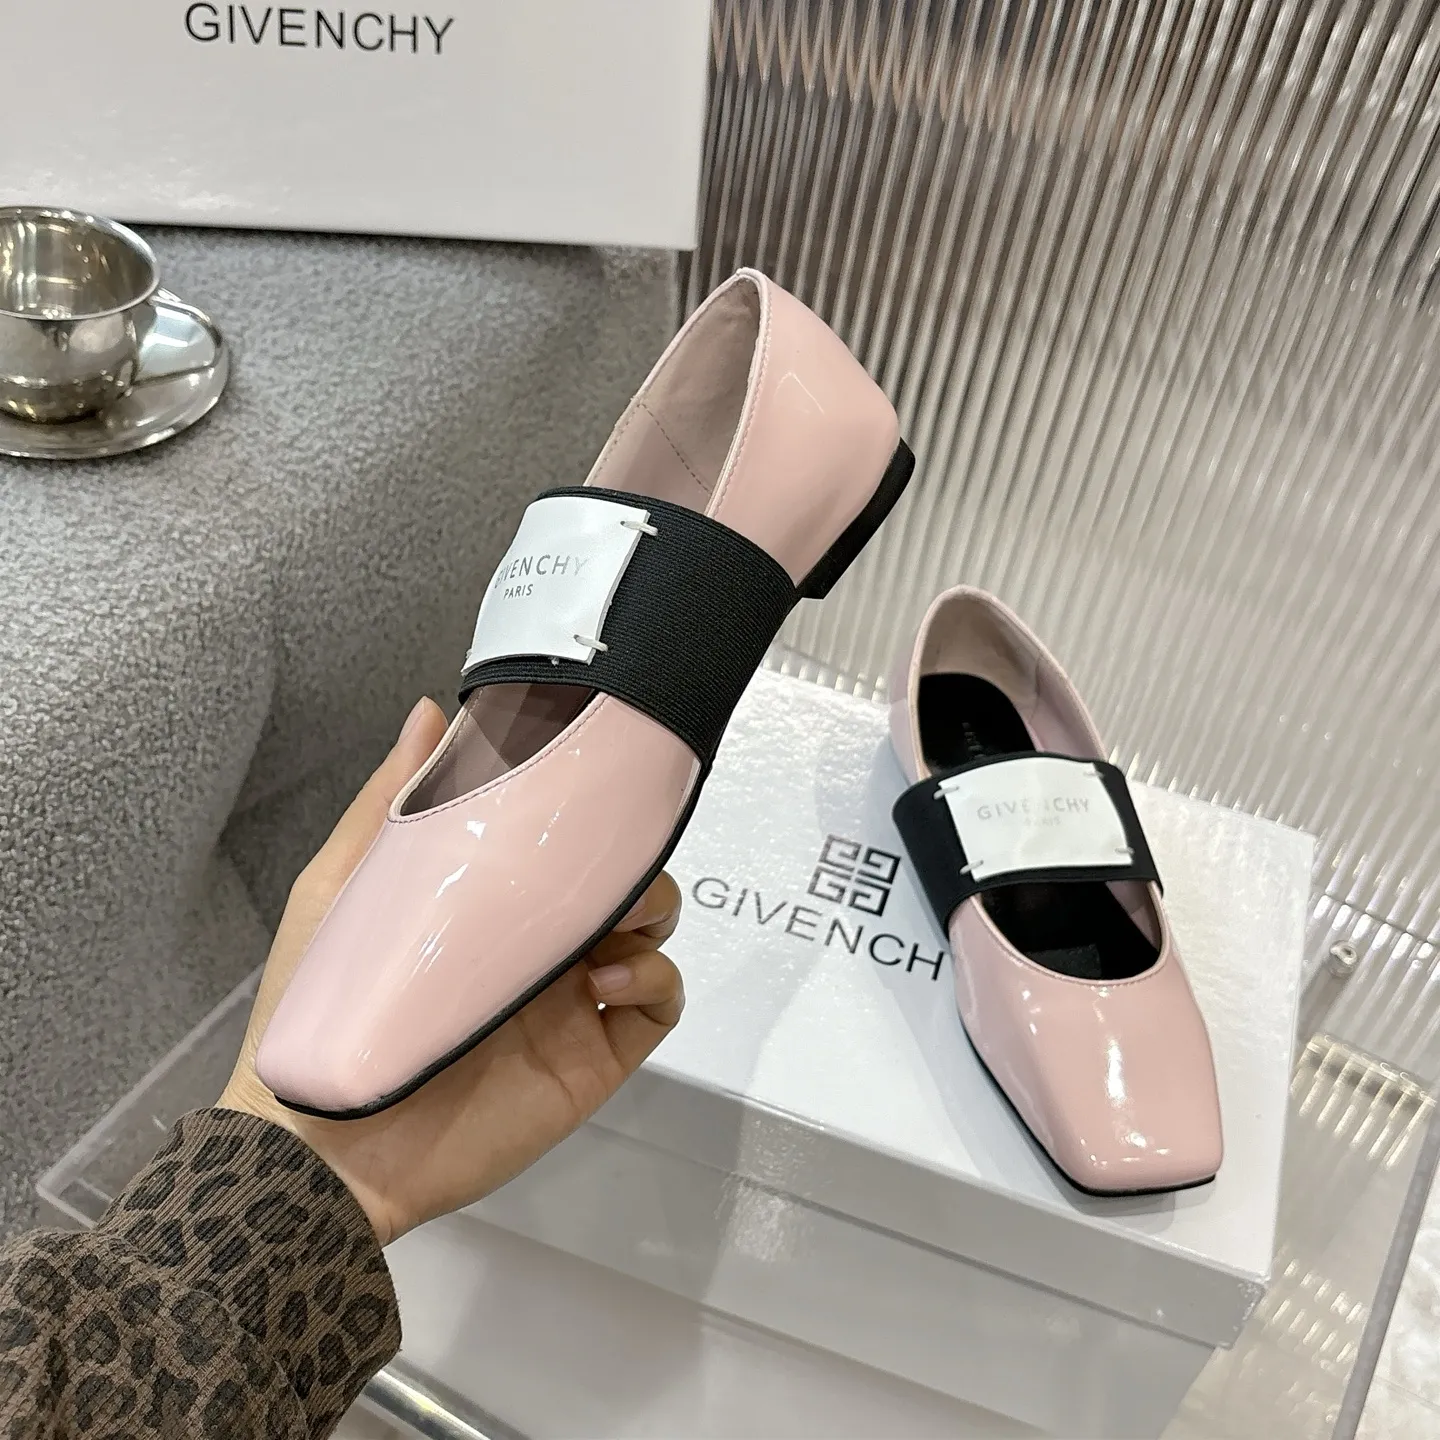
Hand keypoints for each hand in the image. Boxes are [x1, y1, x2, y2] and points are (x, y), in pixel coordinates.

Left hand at [219, 698, 684, 1244]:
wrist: (324, 1143)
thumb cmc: (323, 1003)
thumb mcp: (344, 885)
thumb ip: (392, 800)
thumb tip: (431, 711)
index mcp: (486, 898)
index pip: (557, 837)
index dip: (583, 806)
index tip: (589, 773)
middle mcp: (536, 942)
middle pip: (620, 876)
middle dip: (630, 853)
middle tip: (607, 855)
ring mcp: (571, 999)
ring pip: (651, 930)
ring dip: (651, 907)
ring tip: (610, 921)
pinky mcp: (594, 1056)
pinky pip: (660, 1005)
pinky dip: (657, 977)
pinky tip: (610, 977)